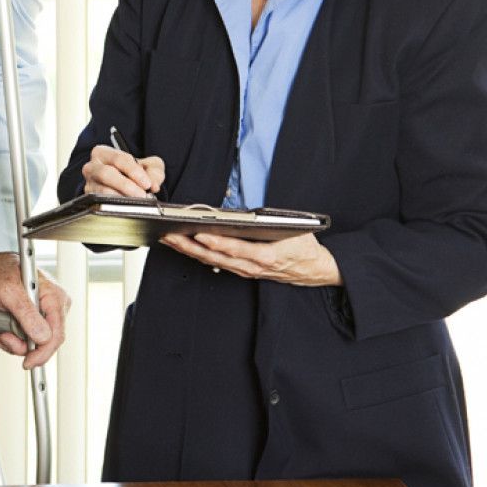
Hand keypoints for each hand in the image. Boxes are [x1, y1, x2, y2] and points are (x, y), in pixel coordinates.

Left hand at [0, 252, 69, 368]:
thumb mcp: (9, 292)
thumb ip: (26, 314)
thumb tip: (43, 337)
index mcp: (54, 297)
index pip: (57, 334)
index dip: (43, 352)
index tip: (28, 362)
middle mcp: (54, 305)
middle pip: (46, 341)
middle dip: (24, 346)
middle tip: (5, 339)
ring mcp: (46, 311)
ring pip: (36, 342)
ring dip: (15, 342)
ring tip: (1, 332)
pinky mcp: (36, 316)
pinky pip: (29, 336)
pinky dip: (15, 338)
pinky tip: (3, 331)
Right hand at [82, 145, 164, 198]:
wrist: (123, 184)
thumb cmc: (132, 171)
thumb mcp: (148, 166)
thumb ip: (154, 172)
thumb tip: (154, 185)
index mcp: (103, 152)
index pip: (118, 159)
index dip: (134, 171)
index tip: (147, 184)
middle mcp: (92, 166)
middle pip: (106, 173)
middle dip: (126, 185)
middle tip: (142, 195)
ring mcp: (90, 183)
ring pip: (102, 190)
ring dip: (121, 197)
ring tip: (137, 202)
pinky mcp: (90, 198)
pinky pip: (101, 203)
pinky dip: (115, 206)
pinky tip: (127, 207)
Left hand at [160, 230, 342, 286]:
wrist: (316, 270)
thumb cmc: (305, 247)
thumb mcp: (295, 230)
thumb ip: (271, 223)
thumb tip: (247, 214)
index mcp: (266, 256)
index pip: (235, 249)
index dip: (215, 243)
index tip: (198, 234)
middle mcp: (253, 267)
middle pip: (216, 257)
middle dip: (190, 246)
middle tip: (170, 236)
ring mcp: (246, 271)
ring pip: (213, 262)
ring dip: (189, 251)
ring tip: (170, 239)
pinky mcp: (243, 272)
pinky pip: (218, 264)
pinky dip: (200, 256)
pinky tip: (186, 247)